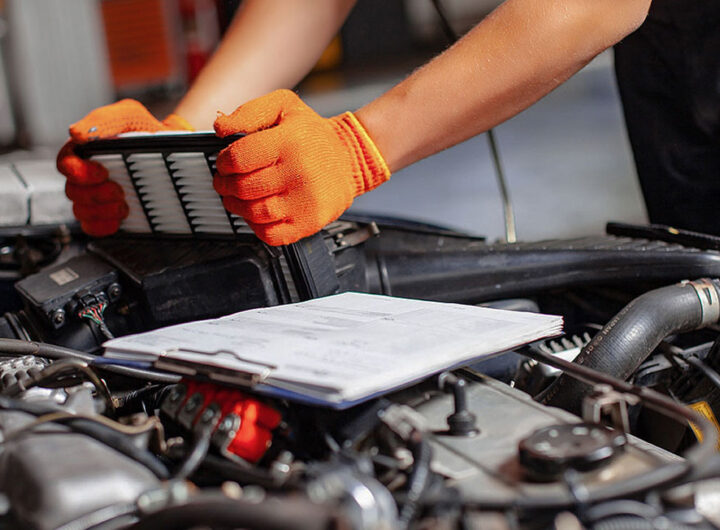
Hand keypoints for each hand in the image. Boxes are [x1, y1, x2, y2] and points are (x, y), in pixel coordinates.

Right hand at [57, 99, 192, 235]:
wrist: (171, 148)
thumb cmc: (146, 129)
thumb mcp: (128, 115)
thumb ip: (103, 120)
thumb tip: (76, 133)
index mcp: (84, 151)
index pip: (65, 165)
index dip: (78, 172)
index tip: (102, 172)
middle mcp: (85, 175)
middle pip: (72, 192)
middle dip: (95, 194)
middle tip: (118, 190)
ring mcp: (96, 196)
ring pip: (81, 211)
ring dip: (101, 211)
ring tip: (124, 204)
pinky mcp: (108, 213)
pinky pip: (93, 227)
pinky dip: (103, 226)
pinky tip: (119, 219)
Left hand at [213, 89, 390, 245]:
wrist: (352, 157)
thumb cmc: (314, 134)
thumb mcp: (284, 106)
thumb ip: (249, 112)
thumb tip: (221, 127)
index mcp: (289, 142)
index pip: (238, 158)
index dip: (223, 162)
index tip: (225, 162)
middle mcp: (298, 173)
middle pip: (243, 188)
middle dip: (226, 185)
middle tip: (227, 181)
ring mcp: (305, 202)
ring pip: (254, 213)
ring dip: (237, 206)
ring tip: (238, 197)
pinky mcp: (310, 222)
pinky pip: (271, 234)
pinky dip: (256, 226)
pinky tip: (258, 212)